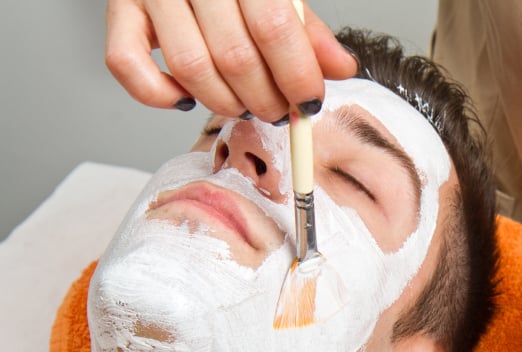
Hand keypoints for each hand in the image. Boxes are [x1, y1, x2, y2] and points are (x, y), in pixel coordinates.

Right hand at [105, 0, 358, 121]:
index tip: (309, 102)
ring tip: (245, 105)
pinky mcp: (119, 8)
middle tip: (279, 110)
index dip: (297, 76)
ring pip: (190, 68)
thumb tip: (341, 68)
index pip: (274, 28)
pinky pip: (127, 65)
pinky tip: (187, 97)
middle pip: (235, 56)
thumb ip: (307, 30)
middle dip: (266, 99)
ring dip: (224, 103)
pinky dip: (159, 95)